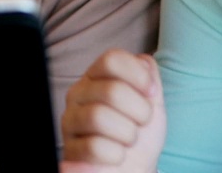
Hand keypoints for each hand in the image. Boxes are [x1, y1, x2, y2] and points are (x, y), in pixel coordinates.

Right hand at [61, 49, 163, 171]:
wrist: (134, 167)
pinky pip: (93, 147)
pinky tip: (116, 156)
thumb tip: (144, 61)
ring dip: (127, 134)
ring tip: (128, 140)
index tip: (151, 93)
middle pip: (112, 90)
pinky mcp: (70, 149)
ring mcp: (70, 121)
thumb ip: (149, 76)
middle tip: (141, 123)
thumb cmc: (140, 133)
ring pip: (98, 117)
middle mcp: (78, 94)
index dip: (139, 76)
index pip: (112, 59)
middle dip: (139, 111)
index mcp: (96, 77)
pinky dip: (115, 155)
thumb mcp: (151, 101)